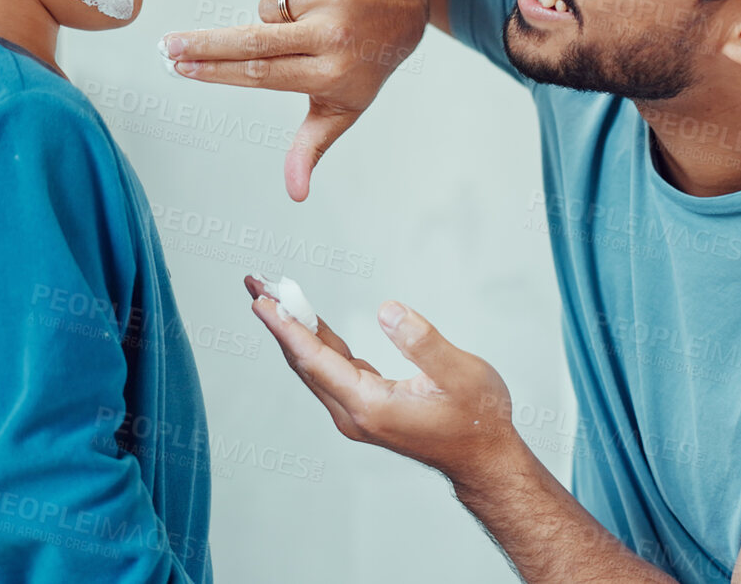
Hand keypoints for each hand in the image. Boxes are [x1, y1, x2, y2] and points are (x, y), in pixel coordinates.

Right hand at [163, 0, 426, 201]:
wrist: (404, 7)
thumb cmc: (361, 64)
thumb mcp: (342, 108)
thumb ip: (311, 147)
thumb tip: (296, 194)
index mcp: (331, 74)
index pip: (260, 73)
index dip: (216, 71)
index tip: (181, 68)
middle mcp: (335, 36)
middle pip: (253, 40)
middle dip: (204, 44)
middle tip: (167, 45)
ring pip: (270, 5)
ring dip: (277, 14)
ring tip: (311, 21)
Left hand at [240, 275, 522, 485]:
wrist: (483, 457)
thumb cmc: (477, 417)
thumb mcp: (459, 373)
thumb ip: (422, 341)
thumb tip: (386, 310)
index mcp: (369, 405)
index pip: (315, 360)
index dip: (286, 327)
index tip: (260, 300)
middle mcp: (353, 413)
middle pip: (304, 361)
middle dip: (279, 320)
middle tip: (256, 283)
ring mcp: (356, 412)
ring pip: (314, 365)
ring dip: (293, 329)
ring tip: (272, 294)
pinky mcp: (364, 406)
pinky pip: (328, 370)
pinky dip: (315, 342)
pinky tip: (309, 322)